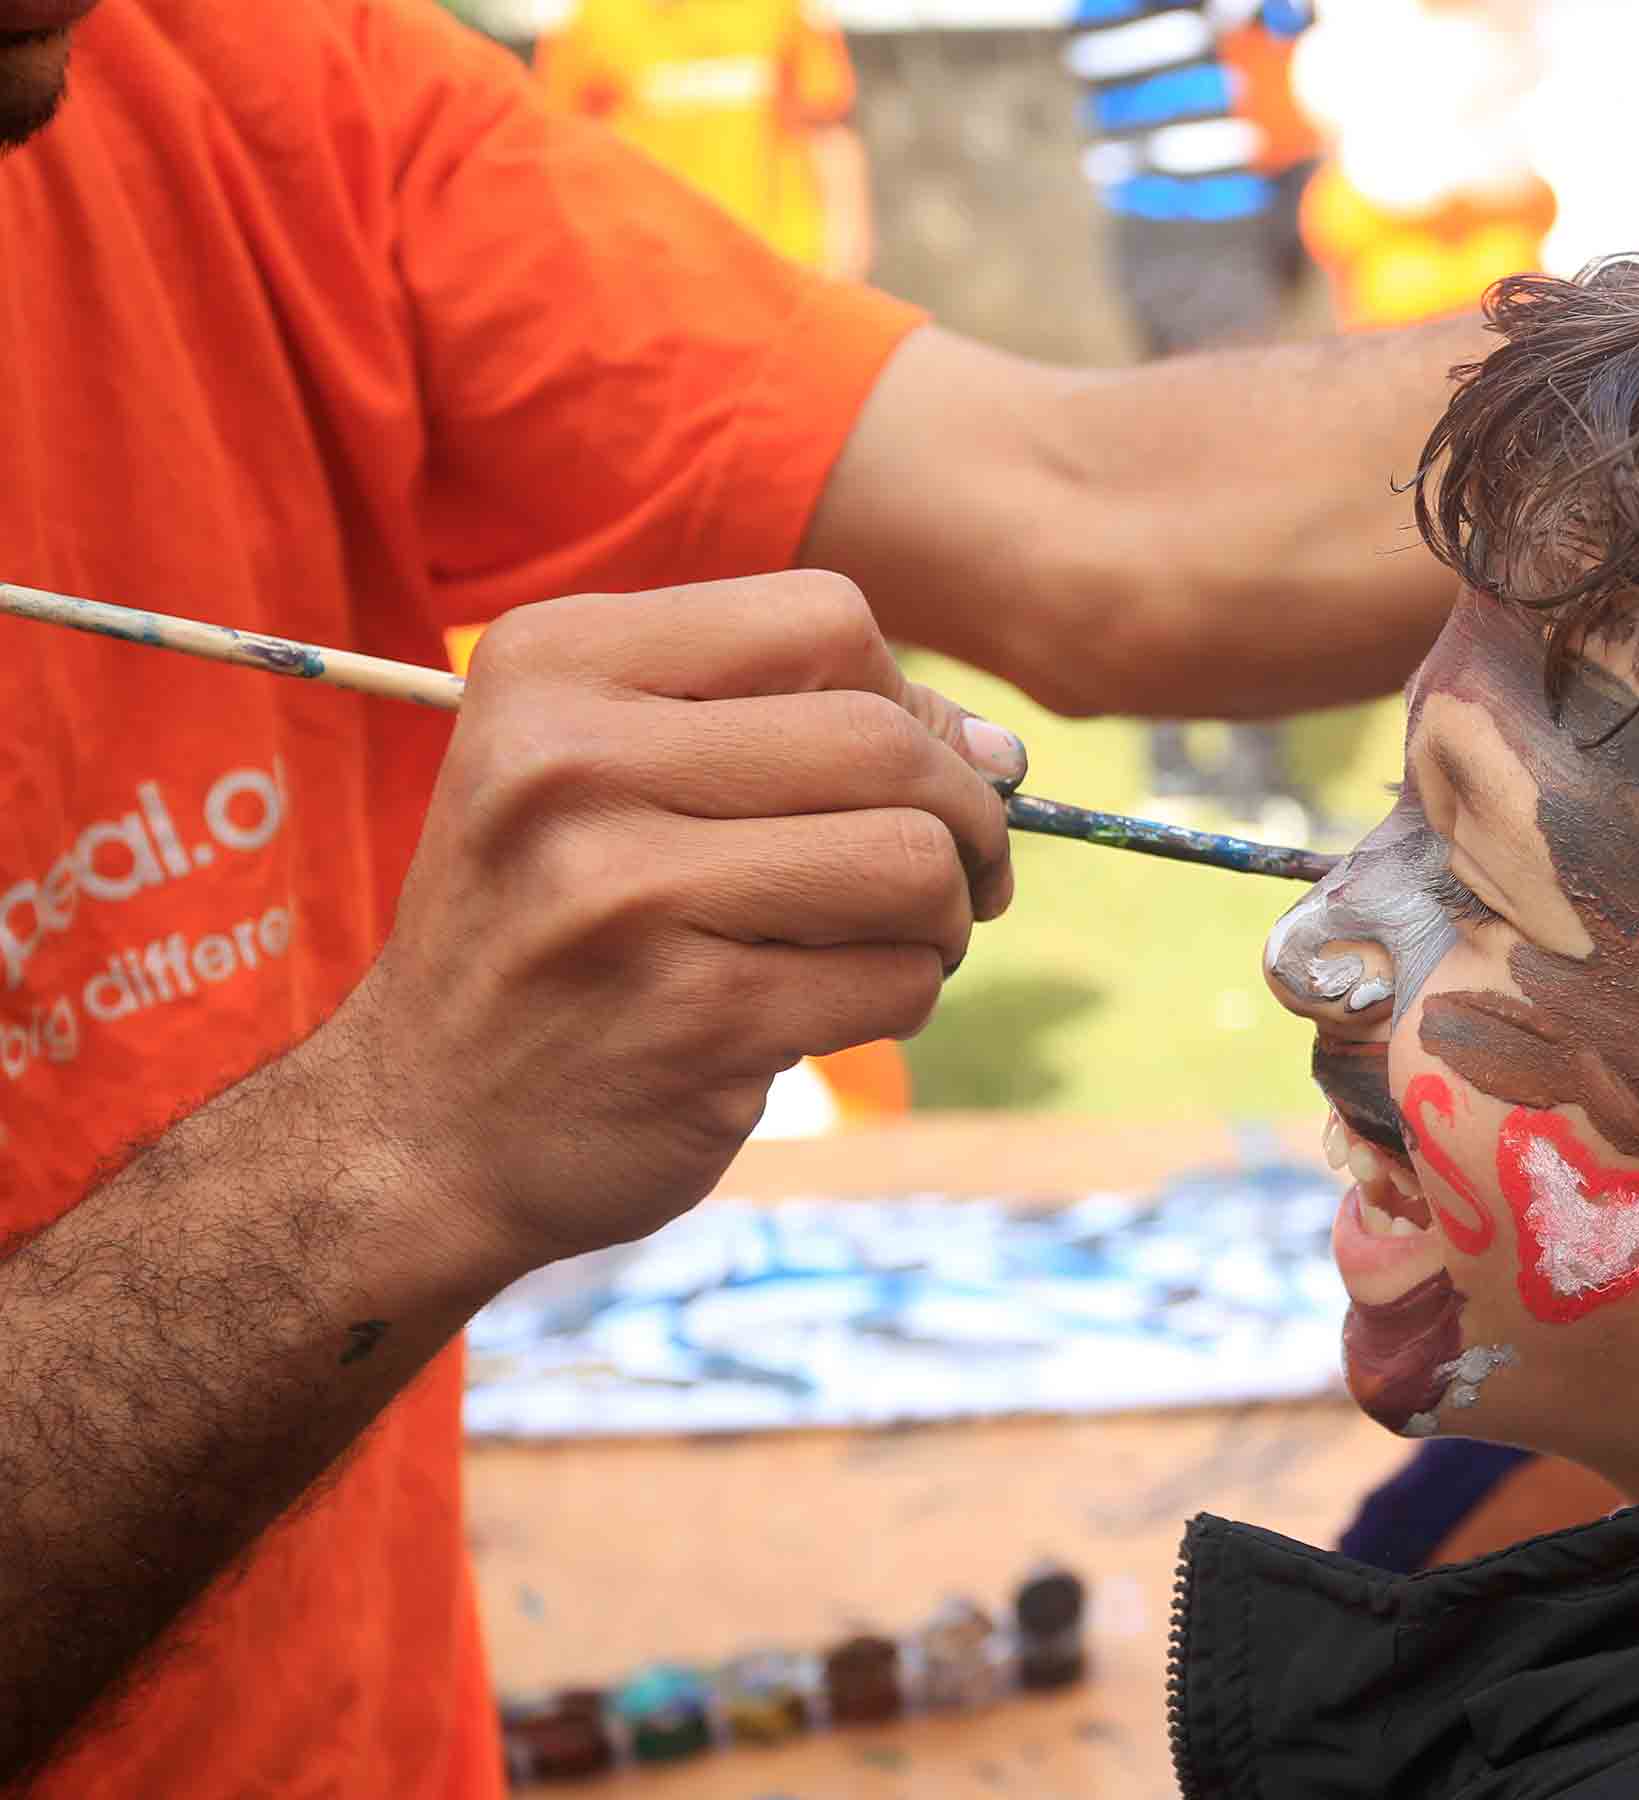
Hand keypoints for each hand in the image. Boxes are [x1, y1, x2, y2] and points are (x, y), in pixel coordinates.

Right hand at [324, 574, 1024, 1273]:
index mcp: (553, 664)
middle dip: (961, 820)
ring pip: (913, 863)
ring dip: (943, 918)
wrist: (419, 1129)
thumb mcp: (615, 775)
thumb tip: (1004, 755)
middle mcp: (569, 762)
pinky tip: (824, 1013)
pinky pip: (895, 982)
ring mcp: (624, 894)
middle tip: (948, 880)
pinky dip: (900, 1000)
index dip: (908, 699)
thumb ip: (799, 730)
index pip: (827, 620)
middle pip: (888, 743)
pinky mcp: (690, 1020)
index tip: (910, 773)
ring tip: (888, 944)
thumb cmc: (558, 928)